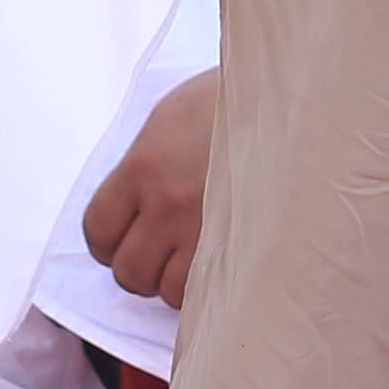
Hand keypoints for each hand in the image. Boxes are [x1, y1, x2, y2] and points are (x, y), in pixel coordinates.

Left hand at [83, 69, 218, 303]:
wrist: (290, 97)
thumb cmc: (231, 101)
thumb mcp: (170, 116)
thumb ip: (142, 164)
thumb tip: (129, 203)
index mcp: (143, 165)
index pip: (97, 230)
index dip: (108, 243)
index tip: (125, 238)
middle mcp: (168, 202)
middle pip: (127, 270)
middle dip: (140, 267)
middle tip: (161, 251)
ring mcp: (204, 228)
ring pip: (165, 291)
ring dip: (174, 280)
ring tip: (192, 256)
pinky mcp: (241, 244)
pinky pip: (206, 291)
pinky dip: (206, 286)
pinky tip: (217, 261)